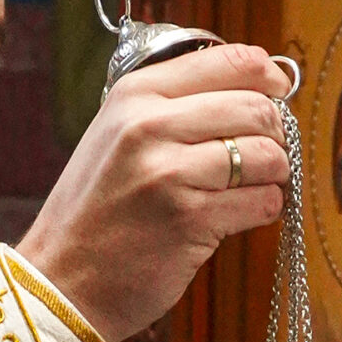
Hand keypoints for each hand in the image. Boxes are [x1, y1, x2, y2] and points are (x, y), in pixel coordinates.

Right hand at [16, 43, 291, 341]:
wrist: (62, 280)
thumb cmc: (96, 212)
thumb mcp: (116, 136)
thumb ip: (173, 107)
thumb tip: (256, 90)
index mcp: (135, 94)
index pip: (231, 61)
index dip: (269, 77)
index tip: (279, 94)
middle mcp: (150, 125)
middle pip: (256, 107)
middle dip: (276, 132)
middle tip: (266, 154)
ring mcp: (169, 172)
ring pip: (267, 154)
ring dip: (274, 174)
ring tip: (254, 187)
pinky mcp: (189, 219)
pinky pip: (262, 202)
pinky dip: (264, 209)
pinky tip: (239, 215)